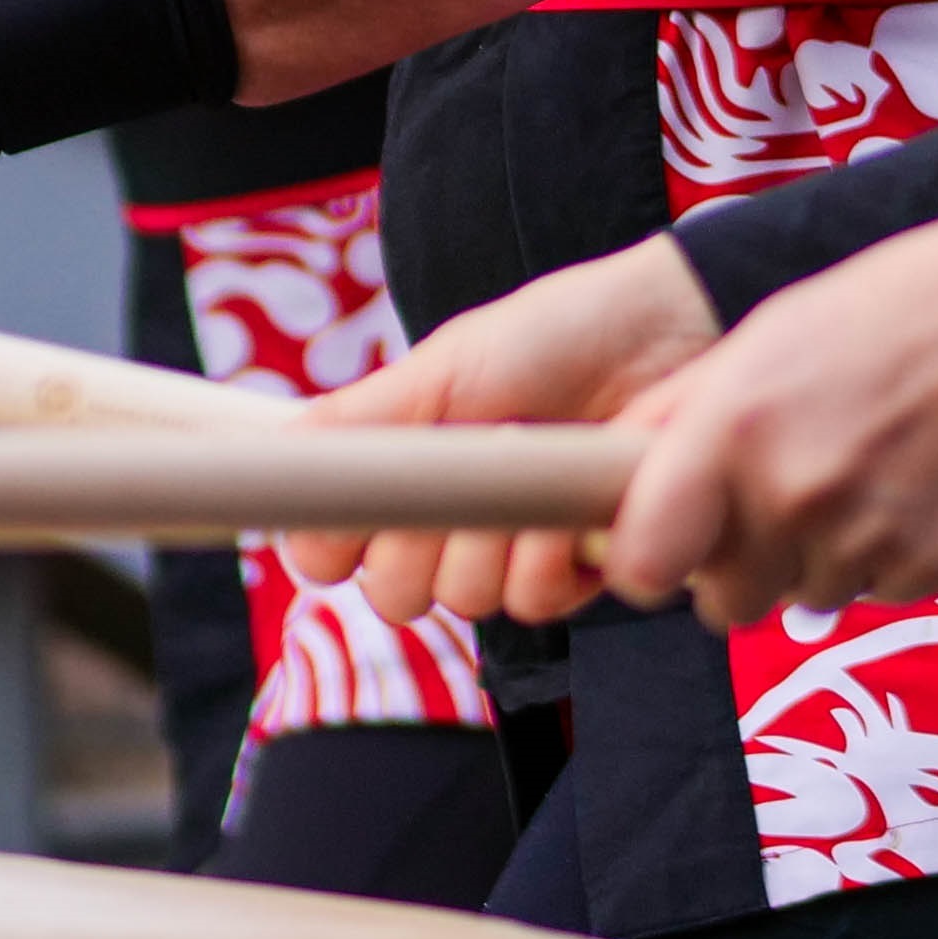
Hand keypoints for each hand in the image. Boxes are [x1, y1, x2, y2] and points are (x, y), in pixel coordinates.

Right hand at [290, 237, 720, 625]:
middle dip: (417, 542)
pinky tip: (565, 505)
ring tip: (525, 460)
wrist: (664, 334)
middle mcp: (454, 522)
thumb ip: (361, 420)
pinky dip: (548, 558)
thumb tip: (273, 455)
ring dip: (490, 538)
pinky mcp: (581, 570)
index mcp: (408, 473)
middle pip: (393, 594)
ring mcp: (516, 549)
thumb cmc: (556, 334)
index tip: (353, 508)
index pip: (332, 553)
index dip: (332, 546)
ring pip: (464, 601)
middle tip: (453, 472)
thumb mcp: (447, 365)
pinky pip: (536, 604)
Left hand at [601, 184, 937, 629]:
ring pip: (803, 600)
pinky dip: (885, 557)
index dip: (648, 565)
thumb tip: (613, 475)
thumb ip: (683, 416)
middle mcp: (793, 493)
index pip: (645, 564)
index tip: (663, 550)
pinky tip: (908, 486)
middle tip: (780, 499)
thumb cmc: (887, 311)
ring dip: (817, 558)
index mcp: (735, 430)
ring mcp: (866, 536)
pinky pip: (876, 593)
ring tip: (858, 471)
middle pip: (725, 603)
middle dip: (742, 565)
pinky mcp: (930, 566)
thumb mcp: (763, 339)